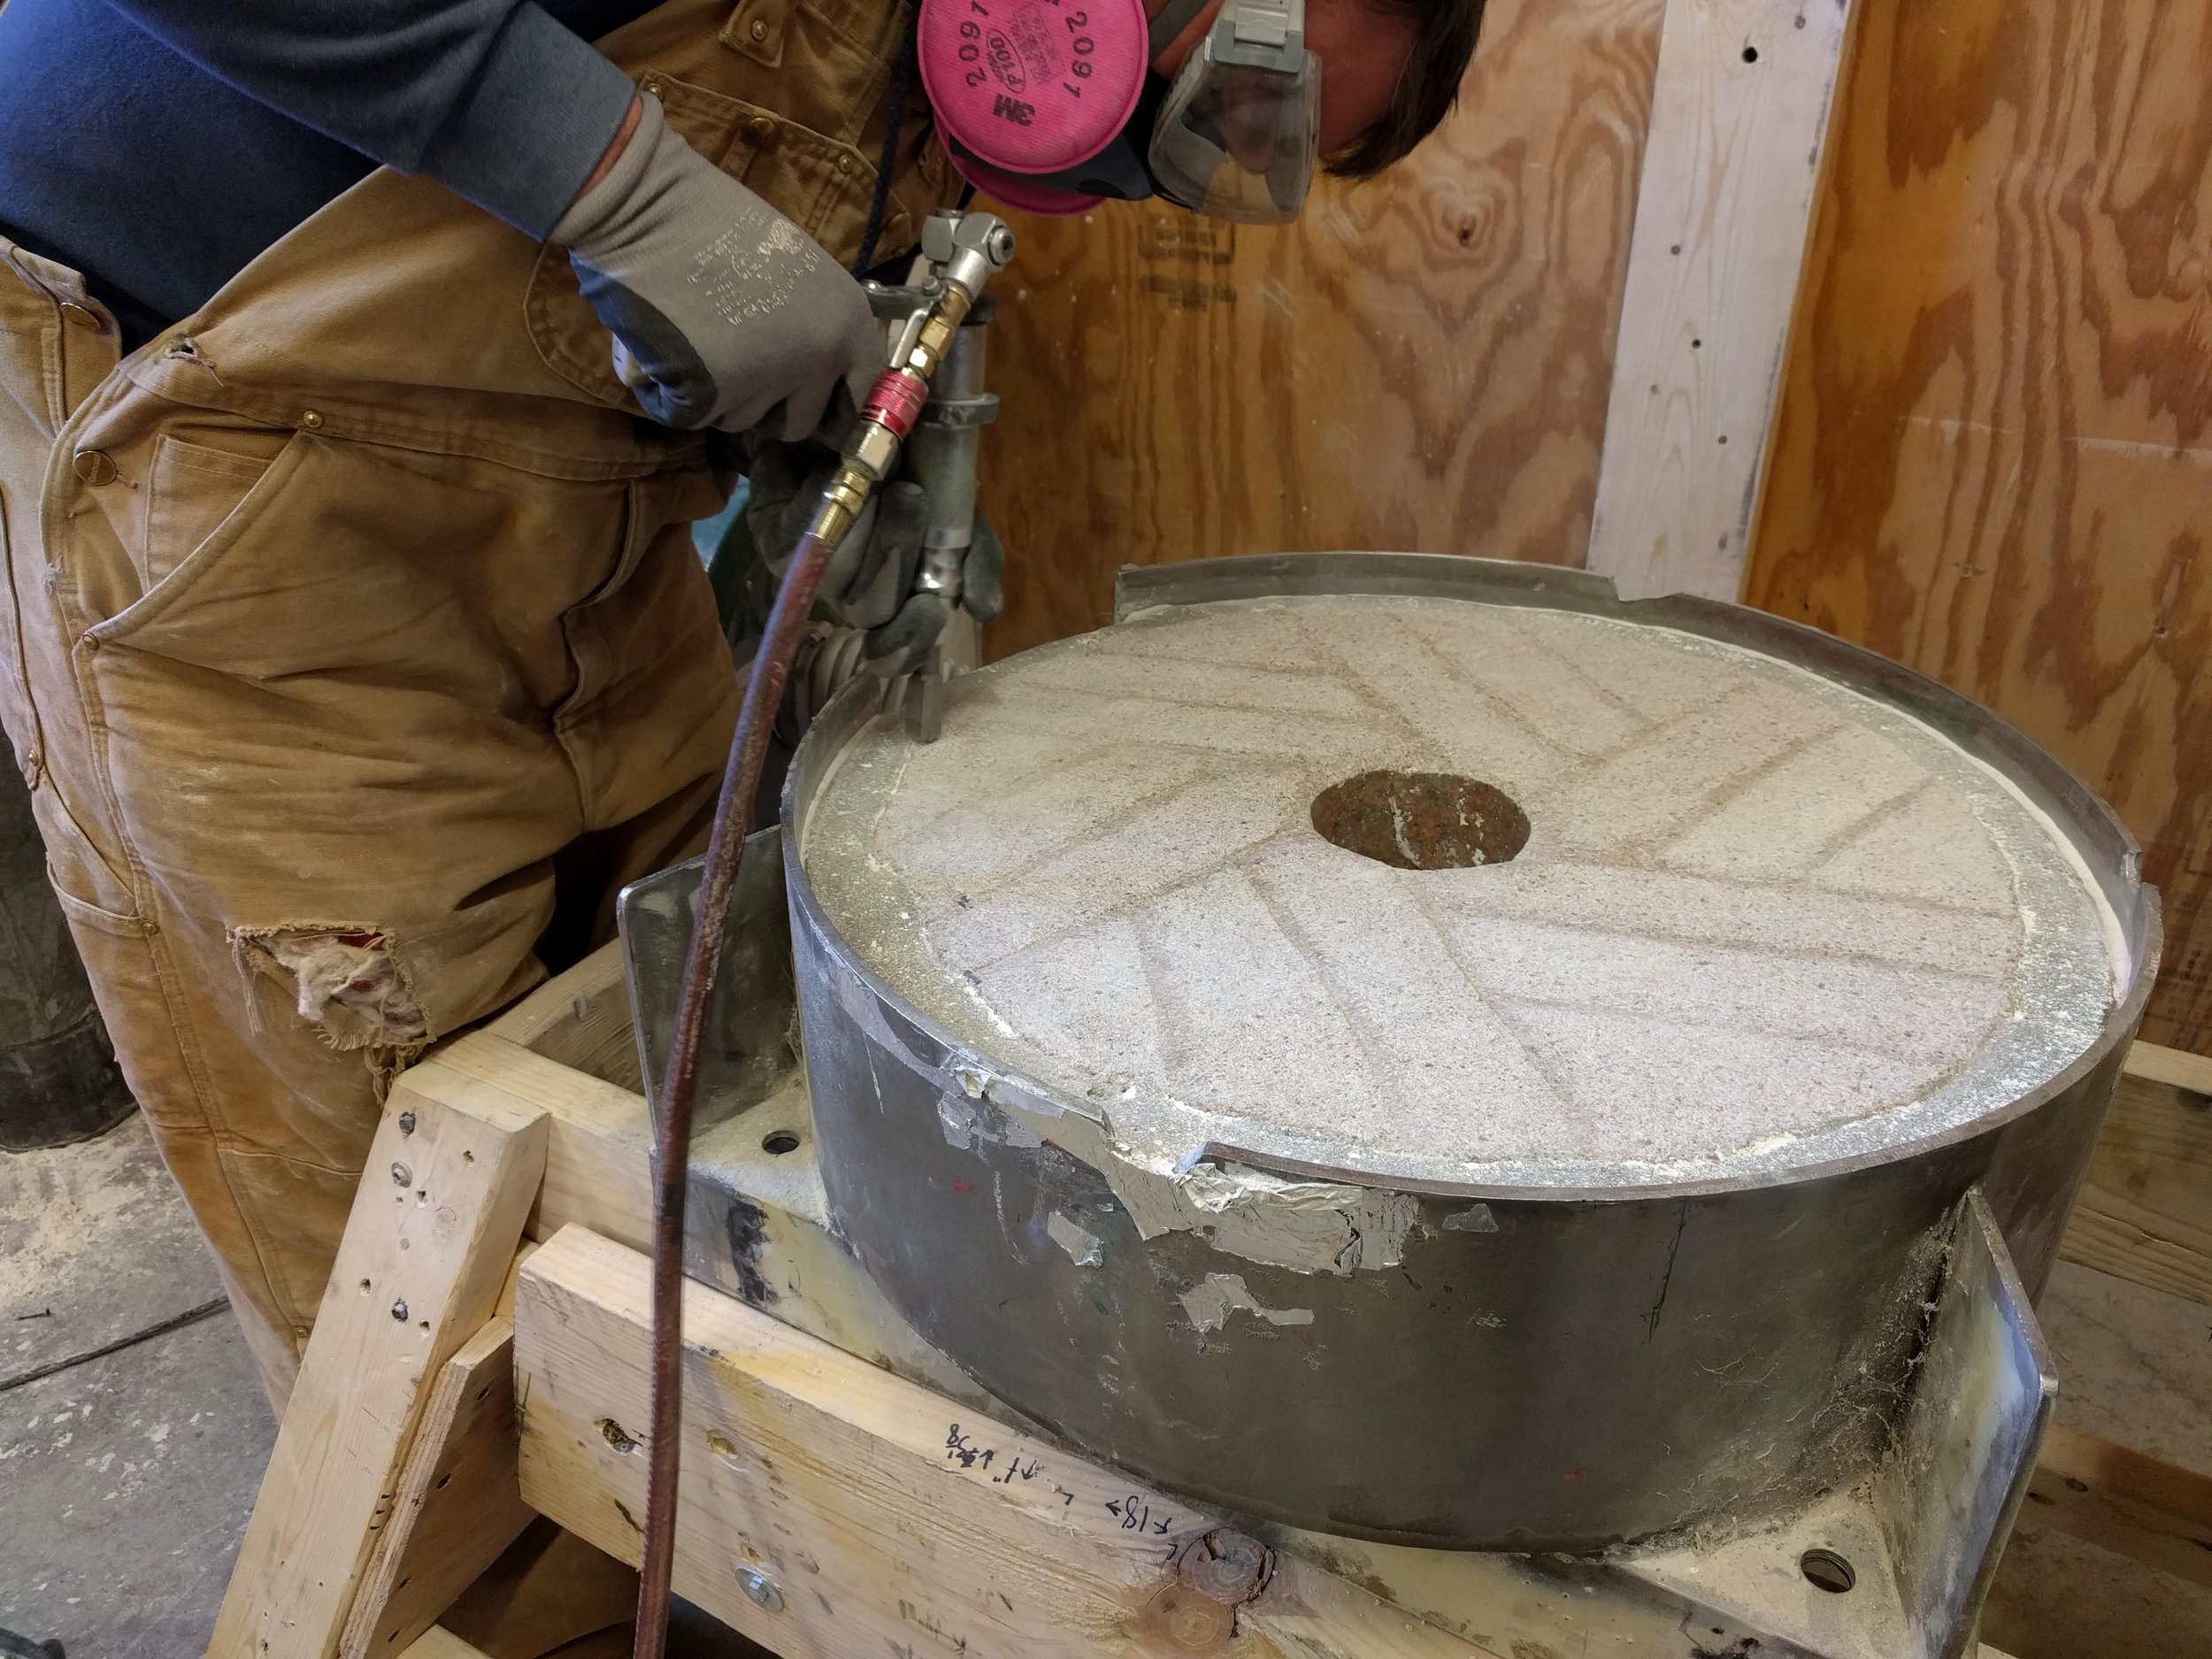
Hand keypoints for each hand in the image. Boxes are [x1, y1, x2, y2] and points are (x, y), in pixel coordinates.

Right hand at [551, 94, 882, 437]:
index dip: (830, 401)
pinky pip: (697, 418)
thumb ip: (815, 325)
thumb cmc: (719, 225)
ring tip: (696, 341)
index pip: (862, 394)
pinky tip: (668, 350)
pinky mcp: (718, 393)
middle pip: (800, 423)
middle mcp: (822, 358)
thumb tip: (816, 377)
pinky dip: (678, 397)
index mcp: (850, 322)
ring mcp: (772, 379)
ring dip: (719, 398)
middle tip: (735, 366)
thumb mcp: (799, 272)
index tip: (807, 400)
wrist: (653, 209)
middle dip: (767, 407)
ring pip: (745, 421)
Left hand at [742, 439, 1006, 674]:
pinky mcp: (775, 543)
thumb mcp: (958, 507)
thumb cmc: (913, 467)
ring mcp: (811, 573)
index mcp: (903, 597)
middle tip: (910, 494)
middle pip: (871, 608)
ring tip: (883, 470)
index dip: (912, 638)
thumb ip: (976, 554)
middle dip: (895, 551)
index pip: (903, 644)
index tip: (930, 608)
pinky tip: (834, 467)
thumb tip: (984, 611)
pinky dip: (825, 493)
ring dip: (864, 518)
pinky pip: (802, 532)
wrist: (851, 416)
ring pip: (836, 572)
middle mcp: (853, 595)